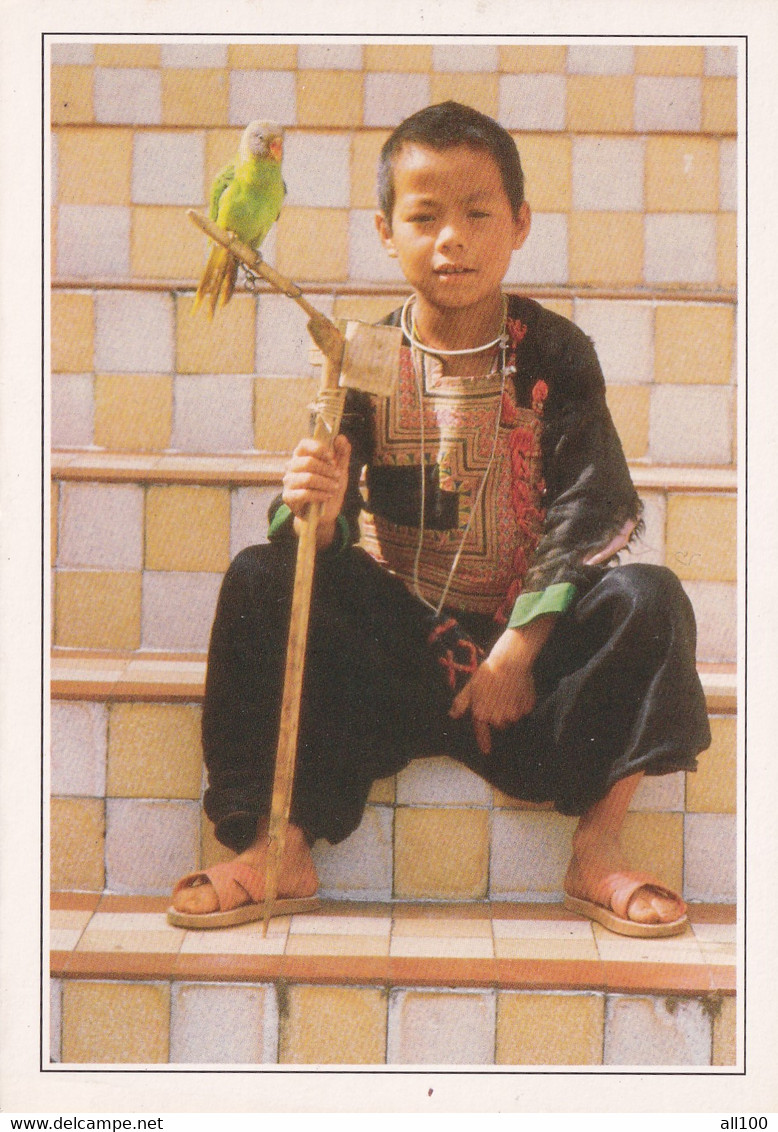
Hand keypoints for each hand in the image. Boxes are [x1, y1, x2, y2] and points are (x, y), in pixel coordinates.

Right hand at [282, 434, 350, 547]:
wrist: (323, 512)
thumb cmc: (329, 486)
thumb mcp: (340, 470)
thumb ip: (342, 454)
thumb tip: (341, 438)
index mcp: (301, 455)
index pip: (304, 444)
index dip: (319, 449)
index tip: (332, 458)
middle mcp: (291, 466)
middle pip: (307, 462)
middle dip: (326, 469)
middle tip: (338, 476)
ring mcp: (288, 482)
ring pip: (307, 478)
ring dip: (325, 483)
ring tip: (335, 487)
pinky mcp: (288, 497)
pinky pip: (304, 494)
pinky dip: (319, 495)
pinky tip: (328, 496)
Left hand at [449, 628, 538, 754]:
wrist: (510, 662)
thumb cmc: (488, 673)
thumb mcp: (470, 687)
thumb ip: (461, 703)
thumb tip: (452, 715)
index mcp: (482, 715)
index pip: (482, 735)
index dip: (484, 743)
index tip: (486, 751)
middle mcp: (498, 719)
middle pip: (499, 725)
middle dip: (498, 716)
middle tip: (497, 699)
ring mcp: (514, 715)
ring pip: (512, 719)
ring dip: (510, 711)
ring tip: (508, 693)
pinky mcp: (527, 709)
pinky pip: (524, 711)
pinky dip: (522, 705)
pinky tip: (518, 691)